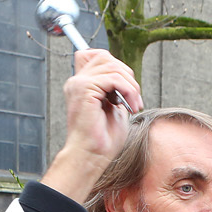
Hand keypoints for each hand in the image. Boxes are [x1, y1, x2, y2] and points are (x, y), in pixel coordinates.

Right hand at [41, 49, 143, 202]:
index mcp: (81, 85)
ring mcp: (78, 84)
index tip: (126, 88)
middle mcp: (77, 81)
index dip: (115, 65)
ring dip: (131, 85)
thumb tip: (128, 78)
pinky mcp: (84, 90)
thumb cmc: (102, 140)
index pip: (95, 55)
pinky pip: (113, 78)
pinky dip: (128, 90)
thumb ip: (117, 90)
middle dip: (127, 75)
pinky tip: (130, 106)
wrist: (91, 156)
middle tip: (134, 99)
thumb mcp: (114, 108)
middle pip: (105, 57)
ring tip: (134, 104)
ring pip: (112, 66)